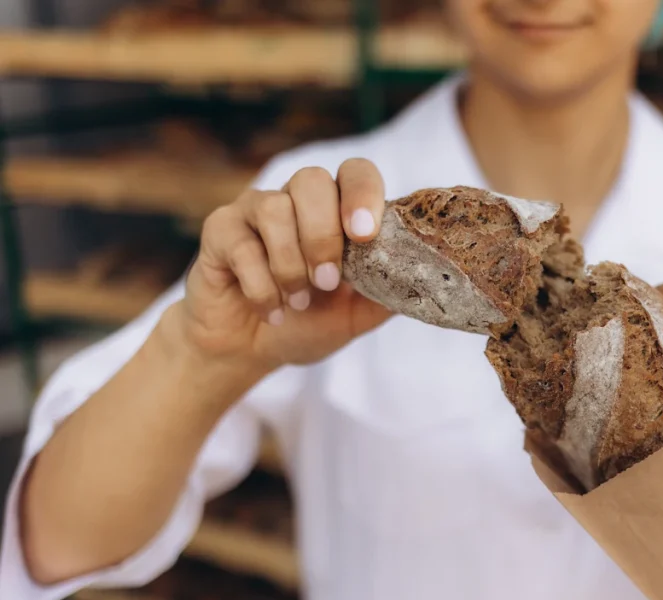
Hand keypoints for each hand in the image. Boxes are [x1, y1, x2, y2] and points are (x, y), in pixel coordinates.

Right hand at [164, 159, 392, 375]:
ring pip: (274, 209)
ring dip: (290, 264)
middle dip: (323, 236)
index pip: (356, 173)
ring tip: (297, 301)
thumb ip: (389, 292)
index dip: (363, 195)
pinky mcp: (220, 230)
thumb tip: (428, 279)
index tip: (365, 236)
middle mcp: (296, 199)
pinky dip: (261, 285)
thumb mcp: (359, 314)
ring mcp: (255, 210)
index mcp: (336, 210)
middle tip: (328, 282)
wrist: (252, 349)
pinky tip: (271, 311)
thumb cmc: (308, 322)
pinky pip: (240, 244)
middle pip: (311, 180)